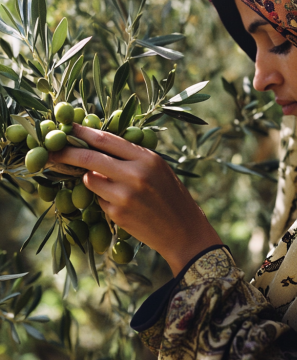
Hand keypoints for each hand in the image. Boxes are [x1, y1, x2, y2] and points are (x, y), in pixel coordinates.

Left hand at [49, 123, 221, 275]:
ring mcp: (124, 195)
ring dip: (89, 179)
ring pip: (90, 180)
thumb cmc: (172, 197)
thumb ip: (132, 156)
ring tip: (110, 186)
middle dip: (65, 152)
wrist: (183, 231)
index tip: (63, 127)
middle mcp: (135, 174)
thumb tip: (97, 144)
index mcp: (147, 158)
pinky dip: (103, 199)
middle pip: (88, 157)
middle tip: (49, 150)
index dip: (80, 132)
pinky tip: (124, 206)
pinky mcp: (117, 214)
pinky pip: (98, 200)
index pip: (105, 139)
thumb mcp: (159, 169)